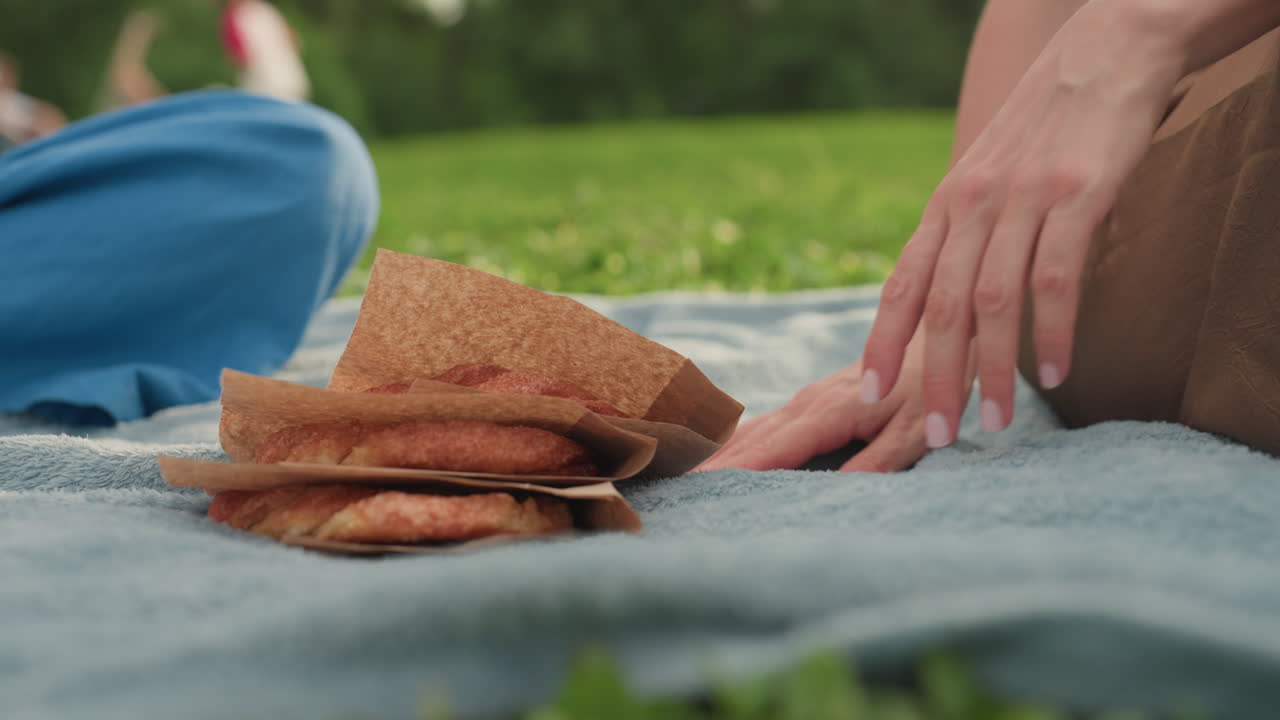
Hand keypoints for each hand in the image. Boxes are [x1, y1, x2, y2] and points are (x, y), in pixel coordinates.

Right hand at [694, 332, 938, 472]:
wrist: (938, 334)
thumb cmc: (934, 389)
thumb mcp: (918, 431)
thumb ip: (877, 461)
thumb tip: (836, 492)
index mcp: (833, 411)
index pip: (776, 448)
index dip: (738, 469)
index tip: (701, 485)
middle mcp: (810, 401)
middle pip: (753, 439)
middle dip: (713, 465)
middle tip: (673, 488)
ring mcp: (807, 397)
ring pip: (753, 429)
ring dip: (718, 453)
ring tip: (680, 475)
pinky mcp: (811, 398)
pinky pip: (765, 423)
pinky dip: (736, 440)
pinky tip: (715, 454)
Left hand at [858, 0, 1187, 447]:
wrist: (1102, 54)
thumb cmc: (1044, 132)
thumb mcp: (985, 181)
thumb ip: (965, 237)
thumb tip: (952, 305)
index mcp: (944, 208)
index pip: (901, 286)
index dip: (882, 344)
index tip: (869, 397)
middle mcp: (971, 207)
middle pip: (941, 308)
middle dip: (935, 379)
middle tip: (935, 437)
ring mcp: (1021, 201)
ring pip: (993, 302)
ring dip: (992, 370)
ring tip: (994, 423)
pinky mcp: (1077, 195)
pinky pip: (1057, 276)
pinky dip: (1053, 330)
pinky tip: (1055, 372)